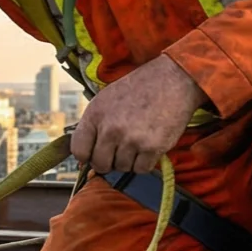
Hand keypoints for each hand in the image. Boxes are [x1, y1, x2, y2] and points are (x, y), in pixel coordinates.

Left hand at [70, 55, 203, 175]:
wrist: (172, 81)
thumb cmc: (139, 88)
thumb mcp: (106, 98)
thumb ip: (95, 124)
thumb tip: (86, 152)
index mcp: (95, 115)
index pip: (78, 151)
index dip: (87, 156)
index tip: (94, 154)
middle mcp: (111, 129)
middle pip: (100, 164)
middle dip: (108, 162)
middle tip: (118, 151)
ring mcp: (131, 140)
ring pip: (122, 168)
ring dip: (128, 160)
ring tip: (137, 142)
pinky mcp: (152, 147)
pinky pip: (141, 169)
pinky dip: (145, 162)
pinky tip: (148, 146)